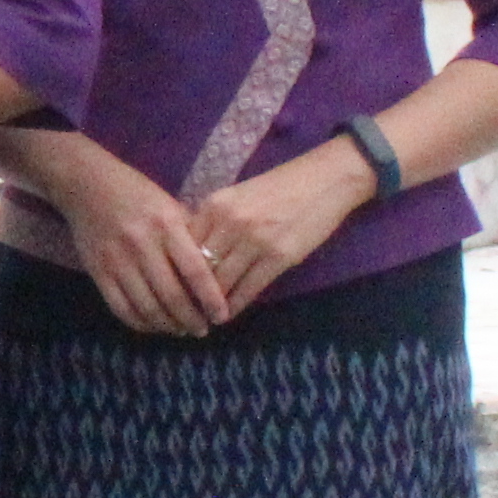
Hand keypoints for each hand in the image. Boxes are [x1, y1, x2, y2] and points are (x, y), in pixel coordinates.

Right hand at [40, 147, 232, 338]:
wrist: (86, 185)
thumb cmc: (137, 194)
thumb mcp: (170, 206)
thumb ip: (191, 237)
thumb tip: (216, 273)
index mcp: (166, 225)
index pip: (195, 270)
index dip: (211, 298)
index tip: (222, 316)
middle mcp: (141, 244)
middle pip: (171, 295)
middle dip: (191, 319)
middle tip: (202, 330)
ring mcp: (116, 260)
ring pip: (146, 307)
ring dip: (167, 325)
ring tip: (181, 330)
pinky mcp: (97, 272)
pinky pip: (121, 308)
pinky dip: (140, 323)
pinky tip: (153, 325)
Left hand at [190, 147, 365, 320]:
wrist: (326, 180)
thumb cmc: (280, 187)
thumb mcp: (237, 197)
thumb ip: (214, 222)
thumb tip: (190, 255)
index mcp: (214, 205)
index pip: (183, 245)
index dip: (175, 271)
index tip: (171, 288)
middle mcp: (230, 222)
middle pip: (199, 267)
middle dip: (189, 292)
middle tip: (183, 310)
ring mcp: (255, 240)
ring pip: (222, 282)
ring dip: (212, 304)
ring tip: (204, 318)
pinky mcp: (280, 256)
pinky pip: (249, 288)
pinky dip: (236, 305)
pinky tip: (228, 314)